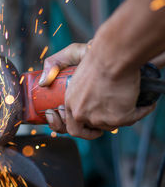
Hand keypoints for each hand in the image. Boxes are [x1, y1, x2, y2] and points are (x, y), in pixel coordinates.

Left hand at [39, 41, 154, 138]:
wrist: (114, 56)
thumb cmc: (94, 55)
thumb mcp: (68, 55)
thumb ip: (52, 64)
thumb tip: (42, 83)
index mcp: (70, 103)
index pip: (69, 126)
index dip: (77, 128)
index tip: (84, 124)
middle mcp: (81, 114)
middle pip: (88, 130)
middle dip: (93, 131)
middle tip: (101, 126)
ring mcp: (99, 118)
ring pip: (110, 125)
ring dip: (117, 117)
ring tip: (124, 106)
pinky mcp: (119, 118)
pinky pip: (132, 119)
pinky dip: (140, 112)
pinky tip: (145, 105)